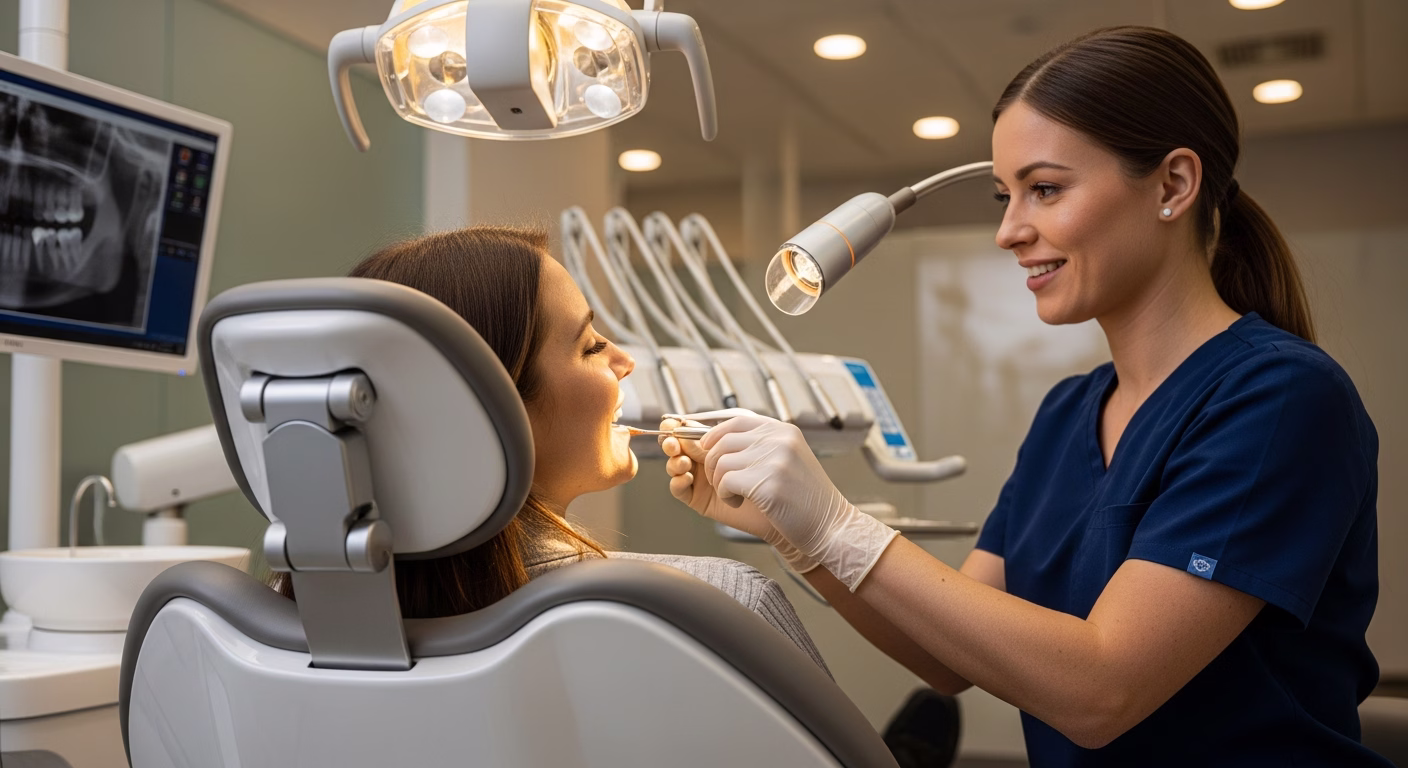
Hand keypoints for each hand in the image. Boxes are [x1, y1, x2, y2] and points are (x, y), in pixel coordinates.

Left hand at [660, 417, 815, 571]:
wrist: (830, 527)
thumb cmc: (802, 500)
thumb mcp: (784, 461)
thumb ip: (756, 447)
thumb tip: (706, 440)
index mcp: (782, 430)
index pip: (735, 420)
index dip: (712, 433)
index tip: (702, 446)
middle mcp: (778, 438)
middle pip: (721, 442)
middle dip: (712, 465)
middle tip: (724, 484)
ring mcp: (774, 458)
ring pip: (720, 462)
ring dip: (719, 483)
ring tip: (735, 496)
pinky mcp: (767, 482)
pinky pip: (725, 482)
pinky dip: (726, 496)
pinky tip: (740, 503)